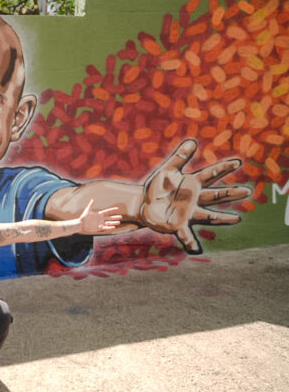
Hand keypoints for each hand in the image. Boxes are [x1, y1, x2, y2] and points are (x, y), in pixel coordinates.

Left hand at [78, 200, 121, 232]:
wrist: (81, 224)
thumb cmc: (84, 217)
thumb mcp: (87, 210)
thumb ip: (91, 205)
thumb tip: (92, 200)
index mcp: (99, 214)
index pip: (107, 211)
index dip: (112, 210)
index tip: (117, 208)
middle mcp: (101, 219)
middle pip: (110, 218)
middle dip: (115, 217)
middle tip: (121, 217)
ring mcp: (100, 223)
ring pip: (109, 223)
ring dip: (114, 223)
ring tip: (119, 222)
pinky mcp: (99, 228)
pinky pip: (105, 228)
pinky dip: (109, 227)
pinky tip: (114, 227)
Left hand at [140, 139, 250, 253]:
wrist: (143, 204)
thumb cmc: (158, 187)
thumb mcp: (167, 170)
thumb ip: (179, 157)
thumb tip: (192, 141)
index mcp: (191, 184)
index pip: (209, 174)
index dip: (222, 168)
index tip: (237, 162)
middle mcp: (194, 200)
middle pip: (214, 195)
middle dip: (229, 193)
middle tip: (247, 191)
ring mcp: (188, 213)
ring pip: (207, 216)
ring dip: (221, 218)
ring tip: (236, 219)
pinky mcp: (177, 225)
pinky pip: (185, 235)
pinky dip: (190, 243)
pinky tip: (195, 250)